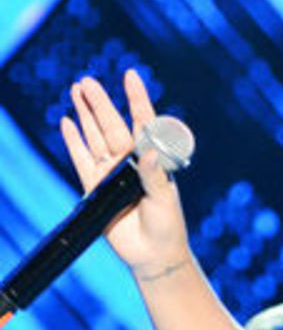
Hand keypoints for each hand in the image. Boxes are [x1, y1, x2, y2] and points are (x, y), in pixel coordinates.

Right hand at [59, 70, 190, 279]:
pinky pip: (82, 159)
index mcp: (153, 159)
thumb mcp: (164, 199)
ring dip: (86, 114)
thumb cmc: (167, 225)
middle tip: (87, 81)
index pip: (144, 123)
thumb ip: (155, 176)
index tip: (130, 75)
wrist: (152, 255)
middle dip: (100, 103)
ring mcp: (111, 173)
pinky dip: (74, 141)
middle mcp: (131, 161)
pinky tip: (68, 122)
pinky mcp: (95, 187)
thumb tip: (150, 152)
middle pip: (112, 126)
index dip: (137, 99)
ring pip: (95, 137)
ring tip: (77, 90)